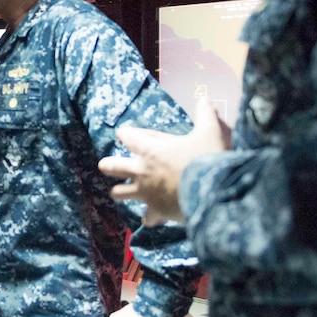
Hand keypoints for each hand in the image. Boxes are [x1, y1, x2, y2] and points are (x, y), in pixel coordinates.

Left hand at [99, 99, 230, 225]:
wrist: (212, 190)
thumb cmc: (207, 157)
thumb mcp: (210, 131)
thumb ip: (205, 114)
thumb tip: (206, 97)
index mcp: (151, 149)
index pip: (128, 137)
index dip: (125, 134)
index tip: (122, 134)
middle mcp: (142, 171)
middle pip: (113, 167)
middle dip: (108, 165)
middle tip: (104, 166)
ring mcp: (146, 192)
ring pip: (120, 193)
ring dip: (120, 192)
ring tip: (118, 192)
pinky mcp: (156, 210)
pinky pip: (147, 216)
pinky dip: (149, 217)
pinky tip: (151, 219)